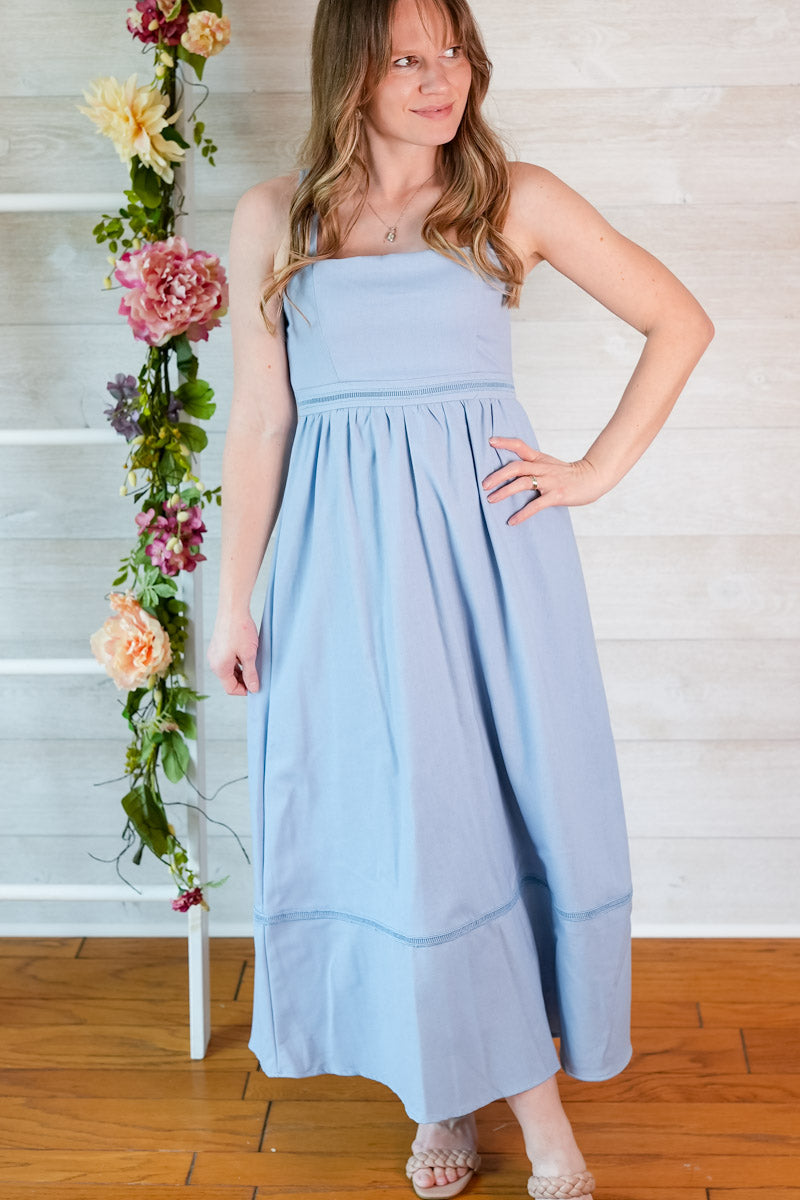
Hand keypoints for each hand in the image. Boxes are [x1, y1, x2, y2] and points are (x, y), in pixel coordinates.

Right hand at [207, 610, 259, 695]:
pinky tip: (246, 656)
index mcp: (220, 668)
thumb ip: (251, 674)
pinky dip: (236, 662)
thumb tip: (253, 688)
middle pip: (228, 680)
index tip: (256, 686)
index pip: (230, 688)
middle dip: (242, 681)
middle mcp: (214, 662)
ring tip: (253, 665)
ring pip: (228, 670)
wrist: (232, 609)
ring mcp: (214, 653)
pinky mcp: (217, 646)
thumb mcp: (249, 655)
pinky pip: (226, 660)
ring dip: (240, 671)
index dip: (244, 690)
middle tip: (257, 676)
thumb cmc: (240, 630)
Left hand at [482, 436, 606, 524]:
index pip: (521, 445)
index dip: (505, 442)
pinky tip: (512, 521)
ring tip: (490, 500)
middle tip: (484, 485)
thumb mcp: (549, 464)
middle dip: (498, 475)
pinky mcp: (557, 495)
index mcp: (540, 459)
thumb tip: (511, 471)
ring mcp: (550, 481)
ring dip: (504, 492)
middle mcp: (543, 468)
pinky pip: (536, 505)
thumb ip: (533, 465)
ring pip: (523, 483)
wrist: (593, 478)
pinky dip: (522, 514)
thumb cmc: (568, 474)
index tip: (490, 442)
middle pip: (516, 466)